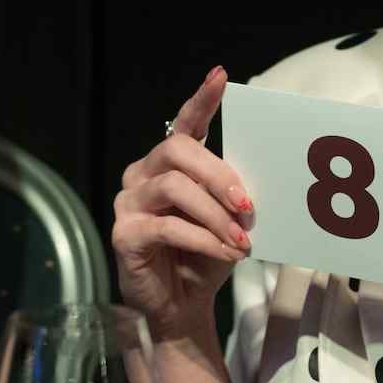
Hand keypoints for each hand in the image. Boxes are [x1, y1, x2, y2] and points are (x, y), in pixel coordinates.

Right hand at [112, 66, 252, 340]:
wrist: (181, 305)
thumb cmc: (205, 256)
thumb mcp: (226, 220)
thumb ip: (232, 195)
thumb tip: (257, 184)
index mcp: (170, 164)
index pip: (185, 123)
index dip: (202, 99)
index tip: (221, 77)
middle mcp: (144, 174)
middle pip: (178, 151)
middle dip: (218, 174)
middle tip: (248, 203)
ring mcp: (129, 202)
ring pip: (174, 187)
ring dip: (215, 213)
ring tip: (242, 238)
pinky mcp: (124, 233)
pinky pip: (167, 226)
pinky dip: (203, 238)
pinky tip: (226, 252)